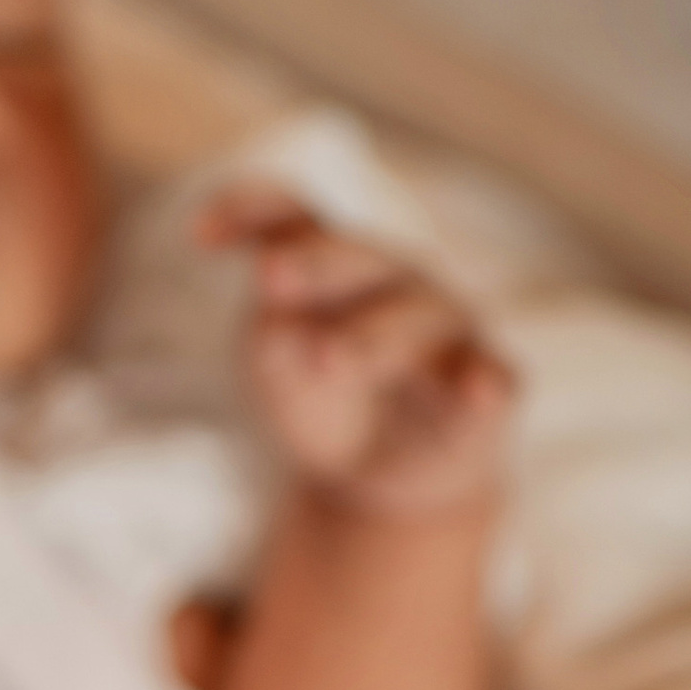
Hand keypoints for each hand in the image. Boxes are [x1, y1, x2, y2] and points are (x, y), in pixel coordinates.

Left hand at [204, 185, 514, 522]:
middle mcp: (396, 281)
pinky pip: (492, 378)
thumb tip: (280, 323)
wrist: (380, 478)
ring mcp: (448, 331)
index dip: (254, 211)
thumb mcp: (282, 371)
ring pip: (417, 319)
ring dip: (373, 336)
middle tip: (269, 278)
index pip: (298, 217)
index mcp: (335, 263)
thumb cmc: (325, 399)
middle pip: (358, 258)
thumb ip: (275, 341)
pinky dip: (484, 383)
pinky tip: (478, 391)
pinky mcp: (486, 386)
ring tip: (329, 358)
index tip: (198, 234)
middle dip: (315, 263)